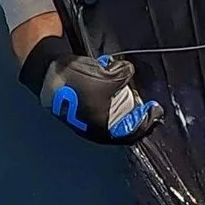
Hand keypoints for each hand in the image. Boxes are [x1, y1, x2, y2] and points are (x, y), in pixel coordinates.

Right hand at [23, 38, 163, 144]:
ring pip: (110, 114)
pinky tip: (107, 82)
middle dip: (133, 111)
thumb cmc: (76, 81)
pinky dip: (107, 96)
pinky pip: (99, 106)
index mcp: (103, 127)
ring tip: (123, 86)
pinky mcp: (78, 109)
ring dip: (119, 101)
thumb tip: (128, 72)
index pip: (133, 132)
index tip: (155, 110)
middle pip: (122, 125)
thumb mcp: (108, 76)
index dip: (147, 120)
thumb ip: (125, 76)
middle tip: (142, 101)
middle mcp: (94, 128)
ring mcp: (85, 119)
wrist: (48, 74)